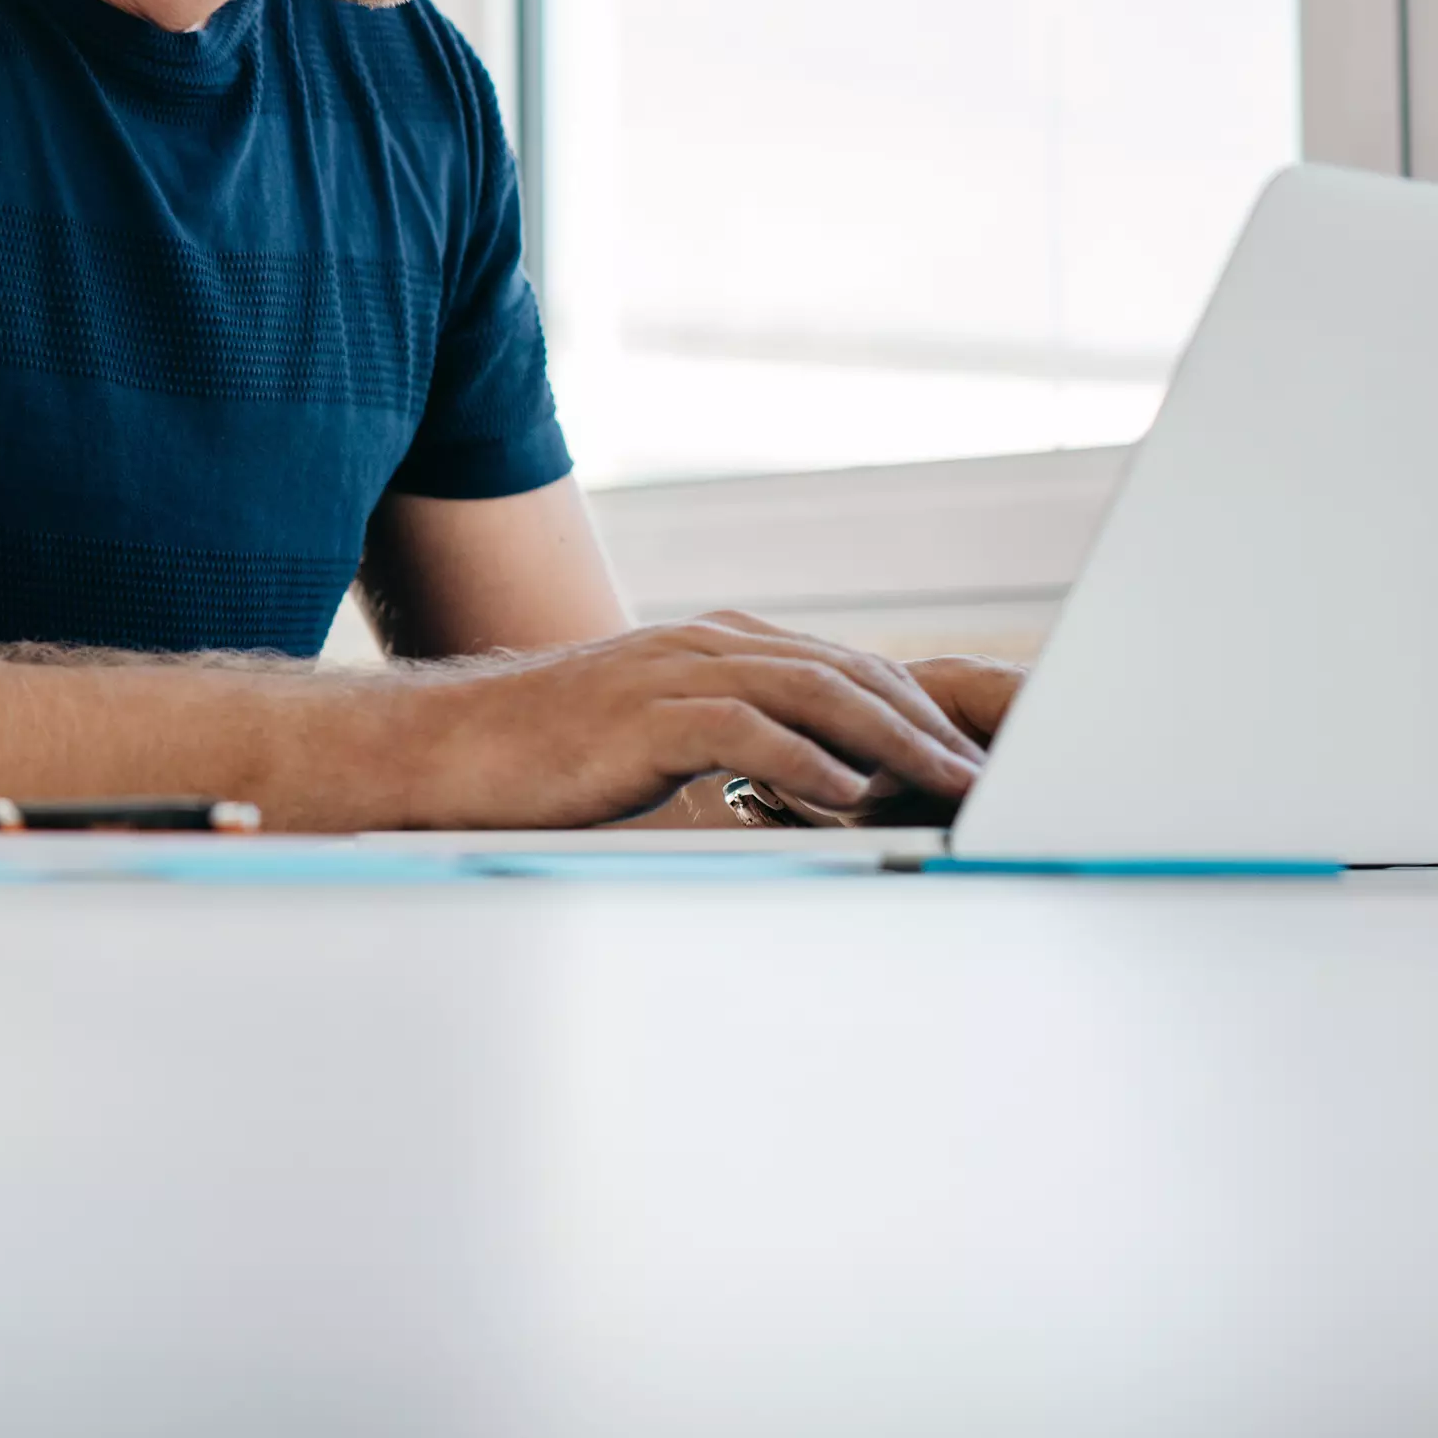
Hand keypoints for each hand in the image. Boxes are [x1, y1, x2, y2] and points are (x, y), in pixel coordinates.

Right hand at [379, 613, 999, 828]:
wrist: (451, 749)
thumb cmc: (549, 757)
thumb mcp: (653, 735)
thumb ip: (728, 736)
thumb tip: (818, 776)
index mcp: (712, 647)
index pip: (840, 667)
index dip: (915, 709)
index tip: (970, 758)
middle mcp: (703, 646)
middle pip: (843, 671)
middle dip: (925, 723)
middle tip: (986, 776)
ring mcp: (672, 674)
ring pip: (810, 691)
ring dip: (890, 740)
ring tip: (946, 783)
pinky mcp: (642, 716)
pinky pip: (741, 728)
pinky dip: (803, 758)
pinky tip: (848, 791)